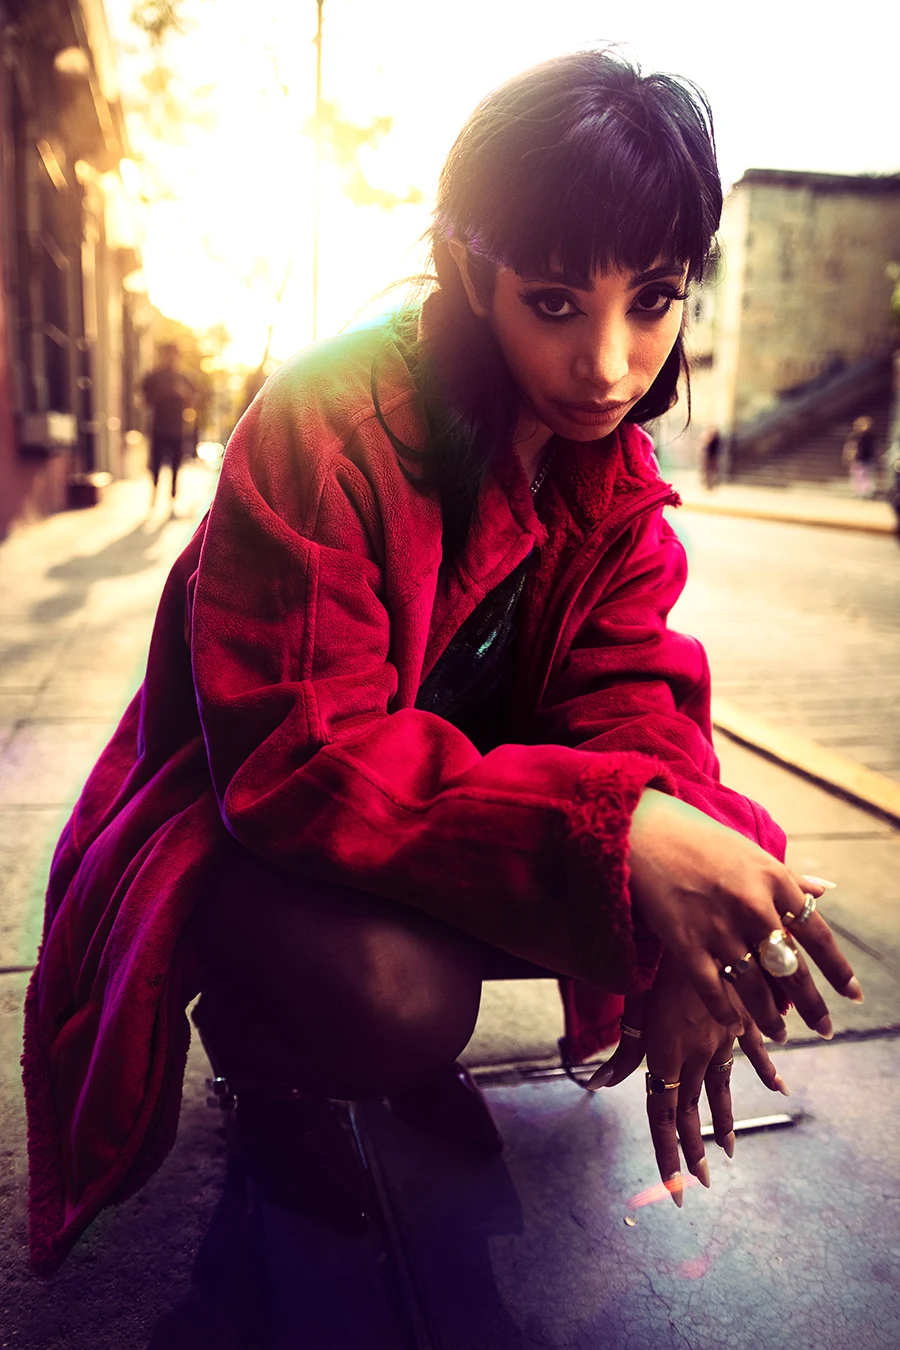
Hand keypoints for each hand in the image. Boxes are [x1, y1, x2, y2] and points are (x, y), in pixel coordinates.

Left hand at [587, 952, 789, 1201]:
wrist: (704, 936)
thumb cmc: (660, 969)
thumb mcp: (636, 1008)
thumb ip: (624, 1050)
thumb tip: (596, 1081)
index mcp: (666, 1055)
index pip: (663, 1116)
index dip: (668, 1153)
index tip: (675, 1187)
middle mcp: (695, 1055)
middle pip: (691, 1111)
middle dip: (692, 1151)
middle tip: (697, 1184)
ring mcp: (721, 1040)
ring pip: (720, 1090)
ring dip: (721, 1123)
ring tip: (724, 1152)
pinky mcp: (741, 1021)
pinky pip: (752, 1053)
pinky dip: (766, 1071)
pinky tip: (778, 1088)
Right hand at [627, 790, 861, 1040]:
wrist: (644, 831)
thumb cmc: (700, 840)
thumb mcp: (752, 853)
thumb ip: (788, 878)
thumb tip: (826, 892)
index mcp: (774, 880)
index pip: (817, 935)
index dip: (837, 970)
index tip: (851, 995)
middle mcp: (753, 905)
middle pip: (791, 969)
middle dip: (812, 1005)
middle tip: (824, 1029)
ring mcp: (719, 927)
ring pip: (755, 988)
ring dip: (771, 1018)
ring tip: (781, 1034)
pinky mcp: (686, 943)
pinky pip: (713, 991)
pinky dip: (726, 1014)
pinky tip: (735, 1027)